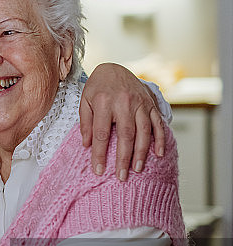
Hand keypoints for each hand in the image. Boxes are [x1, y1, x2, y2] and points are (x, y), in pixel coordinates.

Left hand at [80, 63, 164, 180]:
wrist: (114, 69)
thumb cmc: (97, 88)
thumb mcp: (85, 102)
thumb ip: (85, 122)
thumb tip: (86, 145)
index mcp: (104, 103)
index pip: (101, 134)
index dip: (99, 153)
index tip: (99, 170)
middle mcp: (124, 103)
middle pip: (125, 135)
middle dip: (123, 158)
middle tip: (121, 176)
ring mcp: (140, 104)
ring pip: (143, 132)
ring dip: (141, 152)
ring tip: (137, 169)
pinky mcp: (150, 105)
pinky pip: (157, 124)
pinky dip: (159, 139)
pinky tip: (158, 154)